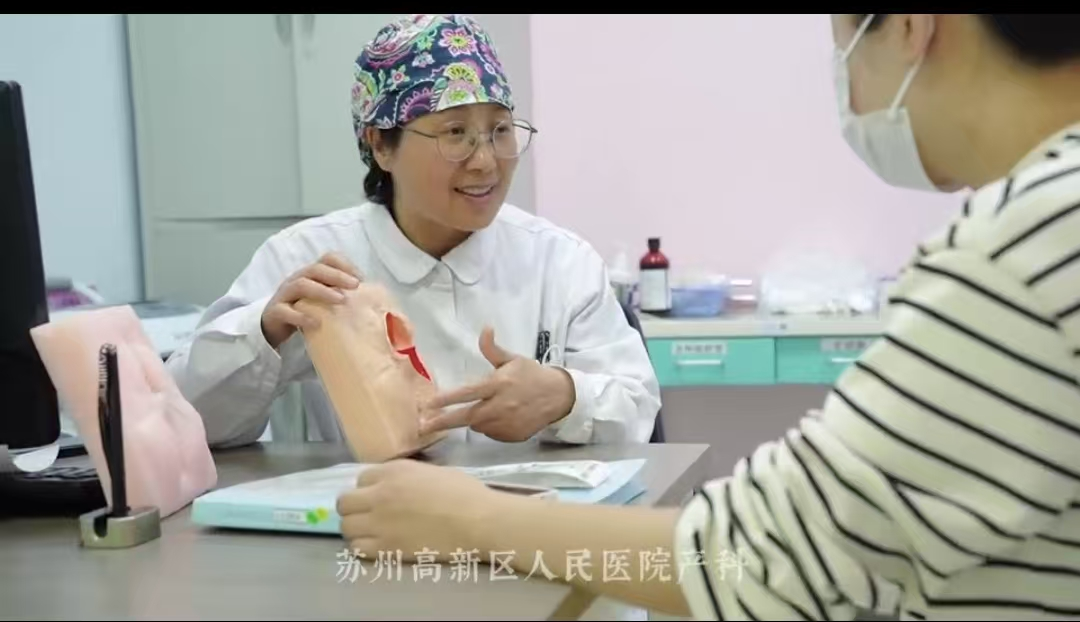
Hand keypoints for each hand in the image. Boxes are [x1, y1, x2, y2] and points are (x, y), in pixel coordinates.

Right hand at [261, 252, 361, 348]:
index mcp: (311, 275)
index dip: (345, 264)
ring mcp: (284, 295)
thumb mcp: (322, 301)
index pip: (327, 259)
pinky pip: (285, 311)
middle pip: (315, 269)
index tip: (362, 278)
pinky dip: (301, 316)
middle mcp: (297, 280)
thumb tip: (371, 299)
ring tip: (340, 300)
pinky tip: (316, 323)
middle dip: (337, 275)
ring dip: (322, 291)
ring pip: (300, 284)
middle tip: (355, 285)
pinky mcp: (274, 312)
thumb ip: (339, 295)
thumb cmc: (303, 312)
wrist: (272, 328)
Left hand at [337, 459, 502, 561]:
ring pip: (346, 526)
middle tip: (370, 515)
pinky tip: (379, 546)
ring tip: (373, 533)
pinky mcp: (386, 548)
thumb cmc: (464, 492)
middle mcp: (380, 494)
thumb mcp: (433, 472)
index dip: (370, 488)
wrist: (477, 521)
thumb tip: (399, 486)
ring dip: (356, 529)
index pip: (361, 478)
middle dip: (354, 508)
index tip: (380, 496)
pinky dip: (364, 548)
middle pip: (344, 502)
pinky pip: (357, 549)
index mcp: (394, 471)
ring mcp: (379, 522)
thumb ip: (408, 476)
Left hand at [420, 327, 575, 441]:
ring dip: (473, 420)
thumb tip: (484, 328)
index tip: (428, 404)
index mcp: (498, 385)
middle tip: (423, 426)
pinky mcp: (512, 436)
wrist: (558, 397)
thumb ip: (492, 349)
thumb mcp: (512, 359)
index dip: (446, 399)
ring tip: (481, 410)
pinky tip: (498, 417)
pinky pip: (492, 434)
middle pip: (465, 417)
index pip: (467, 393)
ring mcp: (506, 424)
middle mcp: (500, 406)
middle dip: (443, 422)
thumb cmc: (531, 375)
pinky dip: (489, 427)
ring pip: (478, 426)